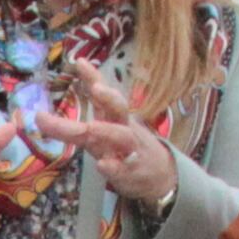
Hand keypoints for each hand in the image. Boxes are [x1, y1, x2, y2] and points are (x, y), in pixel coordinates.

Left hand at [44, 64, 178, 209]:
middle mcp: (123, 129)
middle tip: (97, 89)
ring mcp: (129, 150)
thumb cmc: (126, 145)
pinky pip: (122, 169)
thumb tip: (80, 65)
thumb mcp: (110, 122)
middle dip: (109, 98)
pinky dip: (112, 167)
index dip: (94, 78)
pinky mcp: (130, 173)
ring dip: (107, 131)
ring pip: (122, 137)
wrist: (160, 176)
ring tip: (91, 127)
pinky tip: (102, 165)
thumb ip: (95, 99)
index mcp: (116, 116)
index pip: (105, 92)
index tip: (79, 62)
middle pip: (118, 111)